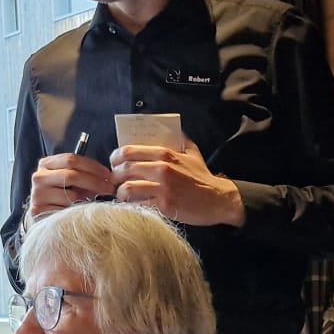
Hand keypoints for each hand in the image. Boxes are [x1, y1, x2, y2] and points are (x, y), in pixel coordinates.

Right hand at [29, 152, 116, 220]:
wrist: (42, 215)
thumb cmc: (61, 195)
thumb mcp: (71, 181)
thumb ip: (84, 175)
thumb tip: (107, 179)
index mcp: (46, 164)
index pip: (71, 159)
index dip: (93, 166)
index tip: (108, 174)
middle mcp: (39, 177)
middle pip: (71, 175)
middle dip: (95, 181)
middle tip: (109, 188)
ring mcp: (37, 195)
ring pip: (70, 196)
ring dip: (86, 200)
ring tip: (92, 203)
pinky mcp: (39, 211)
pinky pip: (66, 211)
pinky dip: (77, 212)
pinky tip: (80, 213)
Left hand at [109, 143, 245, 227]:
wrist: (219, 199)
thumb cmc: (203, 177)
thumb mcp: (192, 152)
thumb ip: (179, 139)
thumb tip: (170, 128)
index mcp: (165, 154)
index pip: (128, 151)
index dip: (115, 157)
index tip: (115, 163)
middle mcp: (161, 169)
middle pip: (124, 169)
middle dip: (115, 176)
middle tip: (116, 181)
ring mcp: (162, 188)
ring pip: (127, 189)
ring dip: (121, 193)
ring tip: (123, 195)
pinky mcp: (164, 206)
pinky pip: (138, 205)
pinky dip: (131, 206)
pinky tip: (133, 205)